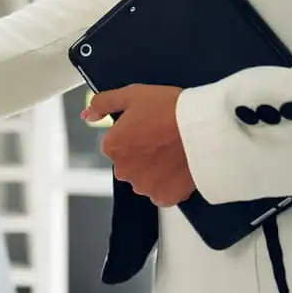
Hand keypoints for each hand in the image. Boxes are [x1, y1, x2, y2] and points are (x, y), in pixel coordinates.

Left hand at [84, 84, 195, 206]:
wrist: (204, 127)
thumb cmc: (169, 108)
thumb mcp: (132, 95)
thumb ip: (103, 104)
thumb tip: (86, 115)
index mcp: (112, 147)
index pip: (117, 143)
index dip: (134, 133)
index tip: (151, 126)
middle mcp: (123, 170)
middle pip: (130, 163)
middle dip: (143, 154)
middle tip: (164, 139)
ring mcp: (144, 186)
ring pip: (145, 179)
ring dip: (155, 171)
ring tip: (175, 153)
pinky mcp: (165, 197)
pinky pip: (162, 194)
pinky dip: (169, 185)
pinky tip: (179, 170)